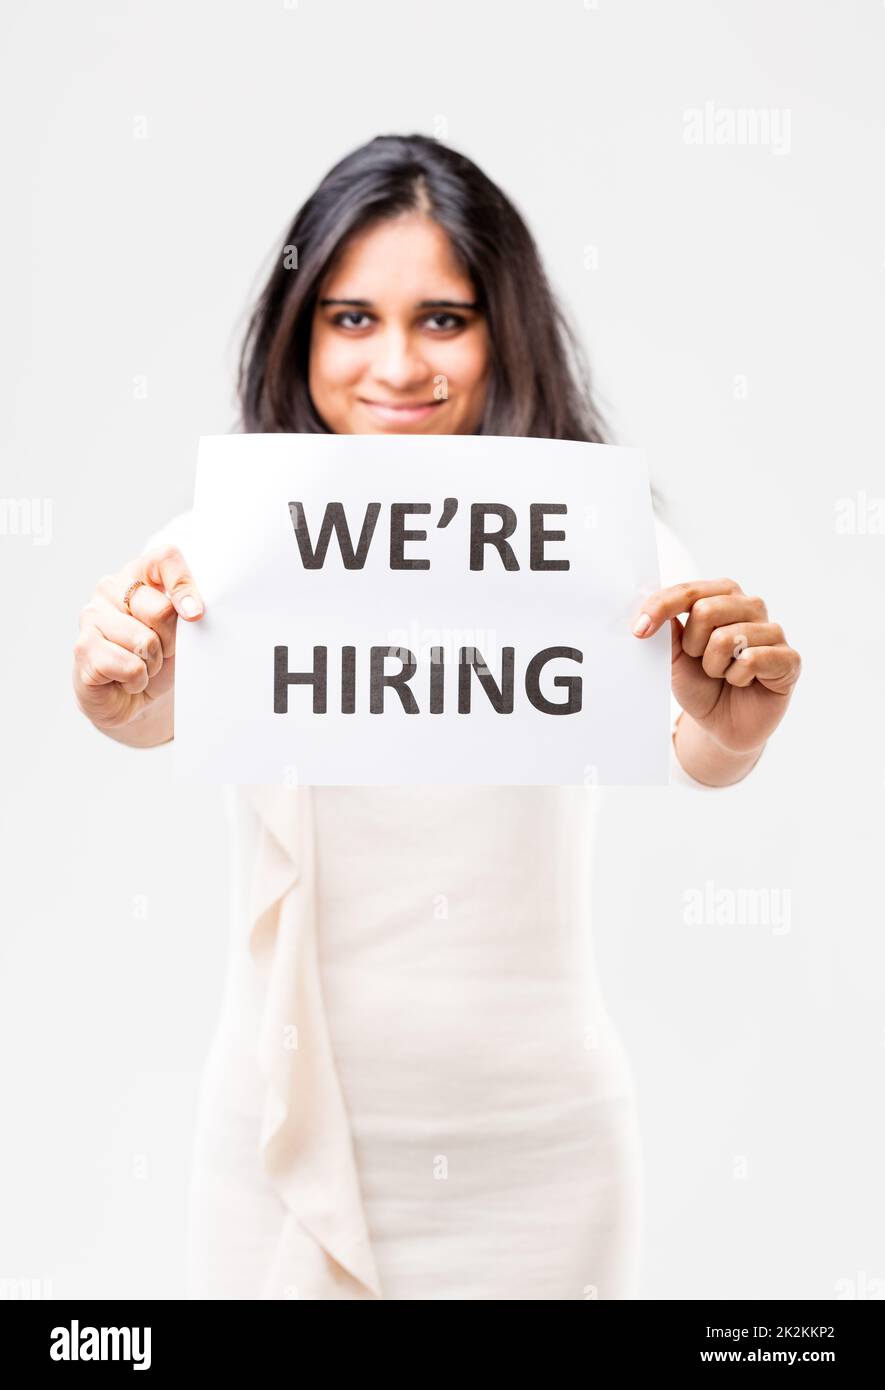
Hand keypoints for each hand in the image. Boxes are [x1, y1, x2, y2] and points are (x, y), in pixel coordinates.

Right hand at [73, 545, 203, 730]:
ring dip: (152, 665)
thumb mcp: (182, 632)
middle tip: (160, 651)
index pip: (165, 558)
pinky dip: (137, 681)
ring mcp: (91, 616)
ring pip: (145, 642)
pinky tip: (125, 679)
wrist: (133, 698)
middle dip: (170, 642)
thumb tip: (192, 611)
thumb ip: (187, 611)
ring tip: (141, 666)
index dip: (185, 585)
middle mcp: (109, 588)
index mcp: (137, 574)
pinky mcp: (83, 648)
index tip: (195, 614)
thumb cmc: (159, 658)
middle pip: (161, 610)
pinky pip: (130, 667)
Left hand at [632, 578, 800, 753]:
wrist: (721, 724)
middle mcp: (750, 606)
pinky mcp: (789, 658)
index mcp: (721, 596)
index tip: (638, 631)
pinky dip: (737, 678)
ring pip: (726, 638)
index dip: (660, 608)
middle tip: (701, 662)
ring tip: (723, 674)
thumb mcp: (674, 658)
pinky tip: (742, 683)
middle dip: (692, 645)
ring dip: (714, 666)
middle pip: (706, 610)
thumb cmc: (701, 684)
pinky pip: (753, 659)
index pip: (688, 591)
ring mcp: (773, 631)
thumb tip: (653, 606)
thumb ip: (667, 631)